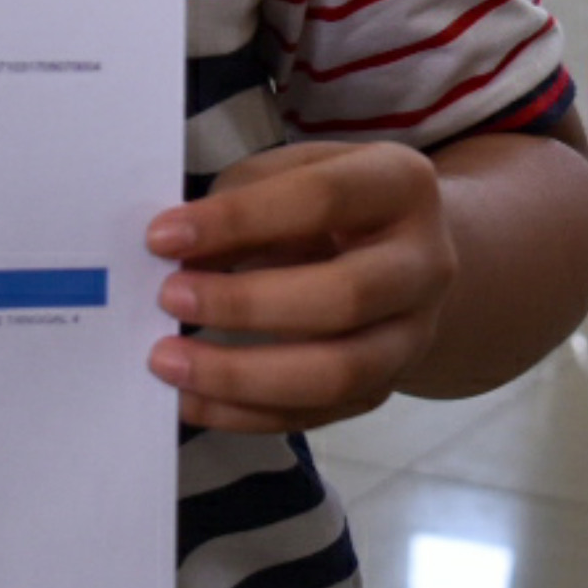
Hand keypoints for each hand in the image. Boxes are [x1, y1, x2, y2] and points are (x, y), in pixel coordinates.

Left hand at [148, 142, 453, 432]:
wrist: (405, 254)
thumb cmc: (331, 204)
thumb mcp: (293, 173)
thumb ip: (241, 204)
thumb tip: (180, 258)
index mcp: (402, 186)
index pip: (323, 200)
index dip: (239, 219)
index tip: (163, 237)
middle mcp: (425, 264)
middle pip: (346, 297)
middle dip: (246, 303)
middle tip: (170, 298)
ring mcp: (412, 335)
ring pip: (338, 373)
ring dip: (242, 375)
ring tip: (168, 362)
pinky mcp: (384, 388)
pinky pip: (315, 415)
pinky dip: (244, 413)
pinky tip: (189, 398)